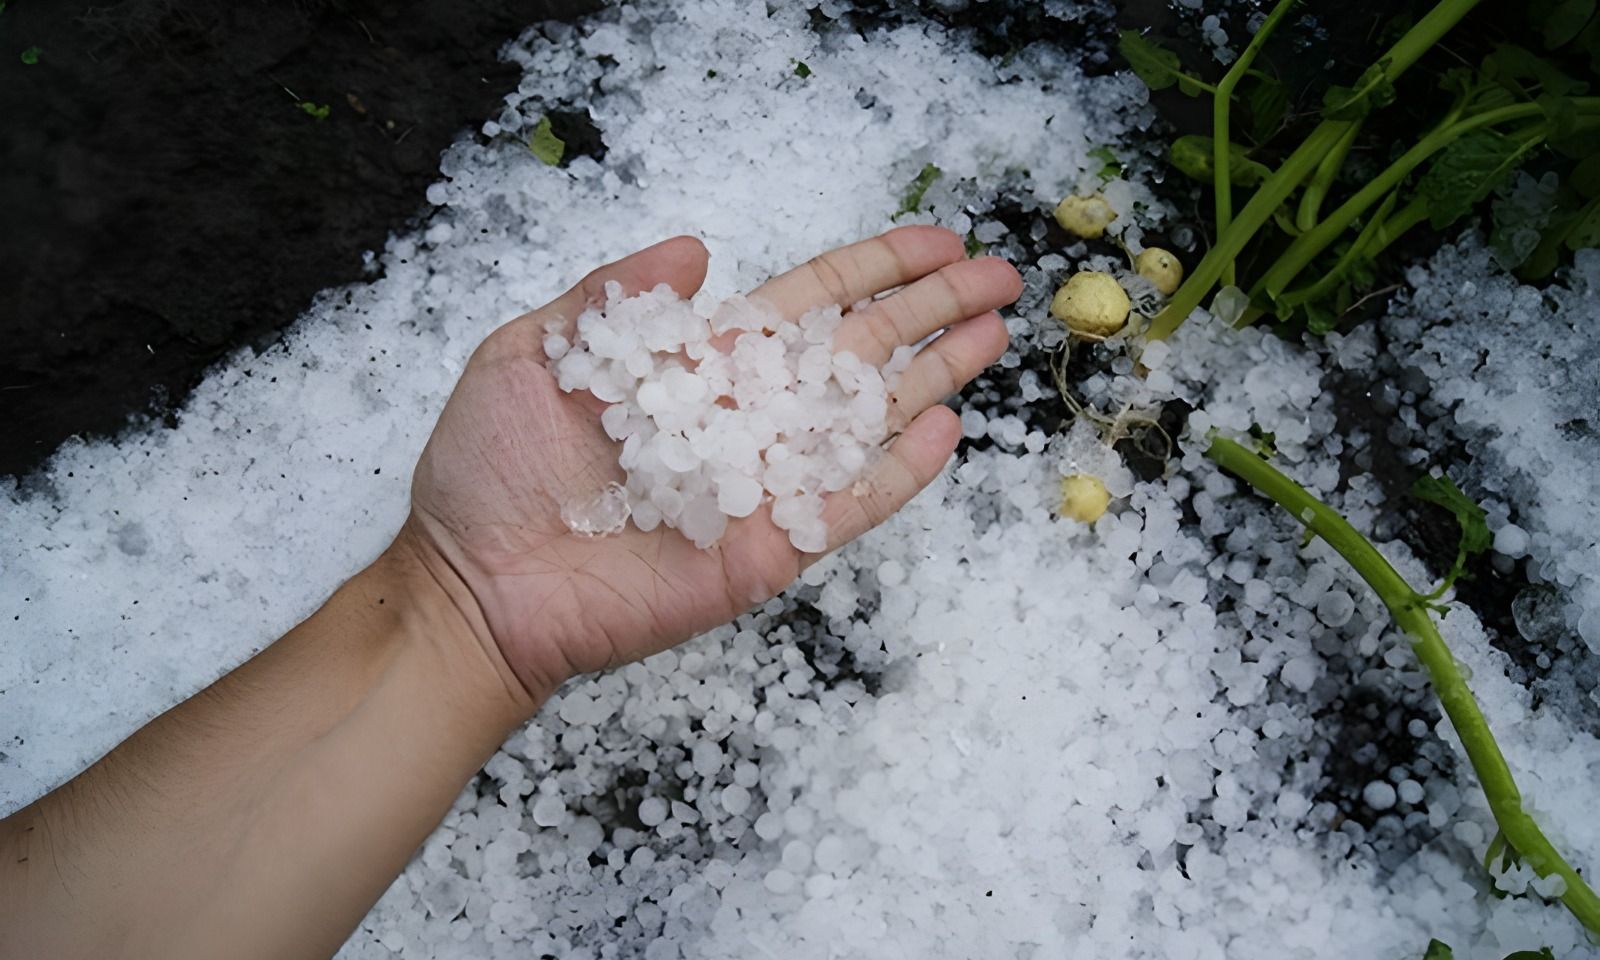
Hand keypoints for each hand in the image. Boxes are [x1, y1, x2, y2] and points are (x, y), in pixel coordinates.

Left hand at [401, 227, 1020, 705]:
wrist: (474, 582)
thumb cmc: (491, 470)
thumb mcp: (532, 353)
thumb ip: (615, 296)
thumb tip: (697, 244)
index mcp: (701, 364)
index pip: (810, 304)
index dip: (875, 269)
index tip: (937, 241)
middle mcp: (746, 417)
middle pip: (861, 352)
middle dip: (931, 311)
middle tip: (1003, 275)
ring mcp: (764, 485)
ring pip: (868, 420)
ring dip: (935, 376)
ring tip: (996, 334)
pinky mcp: (768, 548)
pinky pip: (847, 505)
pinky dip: (898, 472)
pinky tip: (946, 429)